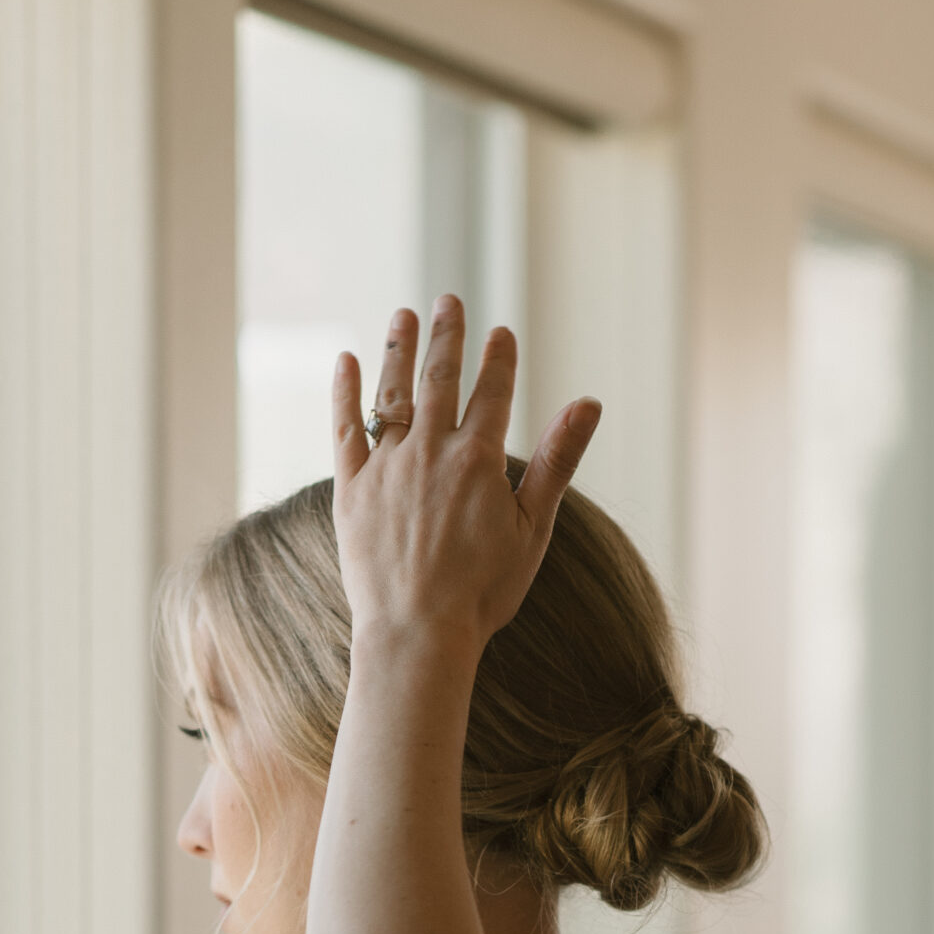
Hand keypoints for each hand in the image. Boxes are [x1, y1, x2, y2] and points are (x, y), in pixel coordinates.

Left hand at [331, 296, 599, 659]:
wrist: (417, 633)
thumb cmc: (482, 591)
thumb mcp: (532, 528)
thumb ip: (557, 460)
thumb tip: (589, 404)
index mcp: (478, 459)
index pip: (493, 392)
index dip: (499, 359)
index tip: (500, 331)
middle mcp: (430, 451)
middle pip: (439, 378)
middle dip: (446, 336)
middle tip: (447, 300)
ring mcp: (387, 468)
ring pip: (392, 394)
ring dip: (398, 349)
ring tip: (402, 315)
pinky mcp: (351, 491)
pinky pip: (344, 429)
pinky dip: (345, 393)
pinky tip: (346, 360)